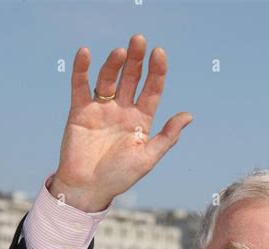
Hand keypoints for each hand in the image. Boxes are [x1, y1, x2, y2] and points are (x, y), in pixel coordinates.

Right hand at [50, 34, 192, 210]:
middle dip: (136, 60)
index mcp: (141, 121)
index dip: (156, 72)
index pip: (152, 91)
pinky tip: (85, 54)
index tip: (159, 53)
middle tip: (139, 40)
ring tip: (120, 52)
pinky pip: (80, 86)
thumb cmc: (119, 178)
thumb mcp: (147, 159)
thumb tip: (188, 116)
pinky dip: (82, 70)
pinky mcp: (80, 111)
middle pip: (131, 79)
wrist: (87, 189)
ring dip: (114, 64)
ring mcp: (101, 109)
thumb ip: (167, 137)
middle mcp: (122, 111)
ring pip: (109, 80)